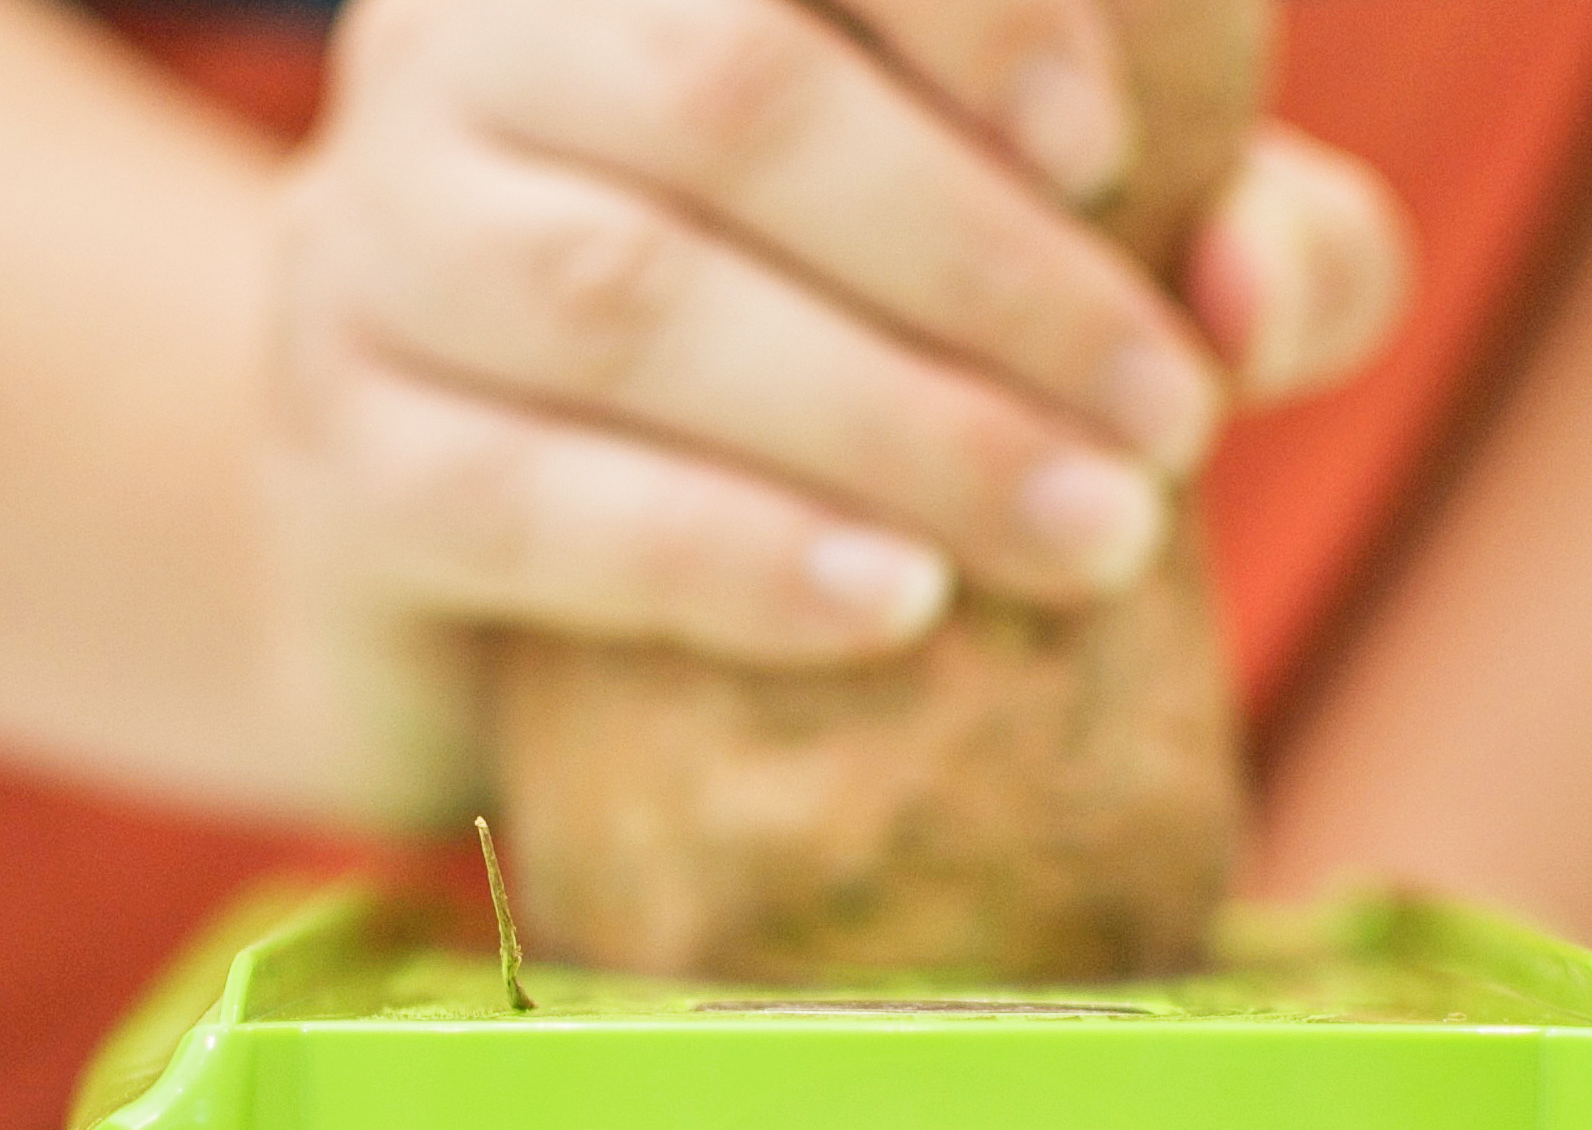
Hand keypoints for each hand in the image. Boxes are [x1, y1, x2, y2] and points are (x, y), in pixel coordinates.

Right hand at [265, 0, 1409, 685]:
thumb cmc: (809, 367)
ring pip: (630, 291)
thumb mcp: (1034, 263)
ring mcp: (368, 245)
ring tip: (1092, 537)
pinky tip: (897, 610)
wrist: (479, 571)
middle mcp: (457, 37)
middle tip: (1167, 424)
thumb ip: (1209, 230)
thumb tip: (1251, 288)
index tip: (1108, 147)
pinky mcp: (339, 463)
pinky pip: (527, 501)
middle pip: (732, 92)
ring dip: (896, 422)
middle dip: (989, 267)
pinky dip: (730, 554)